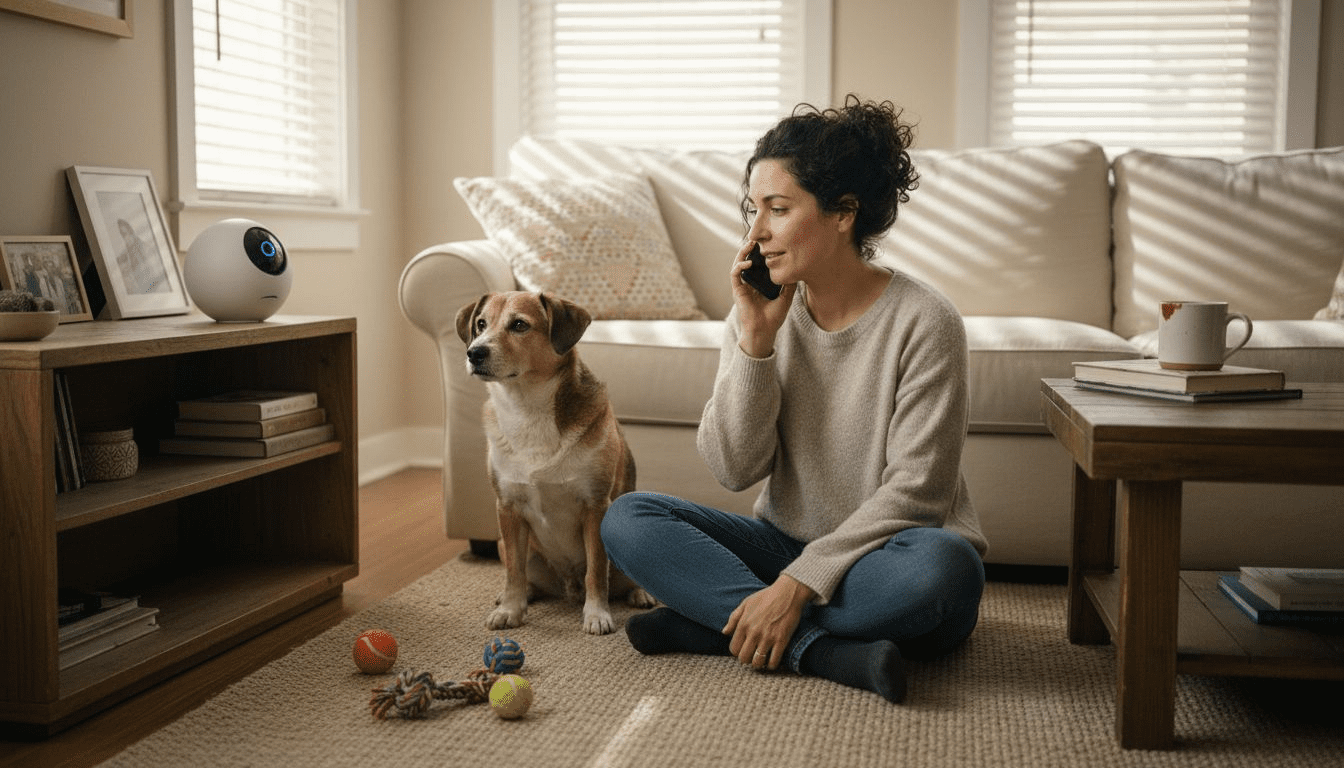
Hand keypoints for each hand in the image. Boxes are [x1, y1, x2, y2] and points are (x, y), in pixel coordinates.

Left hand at [723, 574, 815, 670]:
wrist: (788, 593)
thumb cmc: (766, 597)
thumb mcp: (746, 603)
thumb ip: (733, 618)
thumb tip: (725, 632)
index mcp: (743, 624)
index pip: (734, 649)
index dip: (738, 652)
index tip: (744, 649)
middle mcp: (754, 632)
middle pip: (744, 658)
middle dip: (747, 659)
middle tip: (752, 655)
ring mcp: (768, 637)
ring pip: (758, 662)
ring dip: (759, 664)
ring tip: (762, 659)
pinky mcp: (782, 640)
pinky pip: (774, 661)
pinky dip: (772, 665)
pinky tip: (773, 660)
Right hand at [730, 242, 795, 357]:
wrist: (764, 330)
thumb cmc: (773, 317)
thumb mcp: (786, 298)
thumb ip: (789, 285)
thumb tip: (796, 272)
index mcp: (760, 283)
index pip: (759, 263)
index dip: (761, 253)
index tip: (769, 243)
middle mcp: (750, 282)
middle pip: (748, 260)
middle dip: (751, 248)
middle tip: (758, 238)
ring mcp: (742, 286)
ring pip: (739, 263)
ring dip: (743, 252)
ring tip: (750, 244)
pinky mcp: (737, 290)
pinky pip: (735, 274)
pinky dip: (740, 266)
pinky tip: (749, 262)